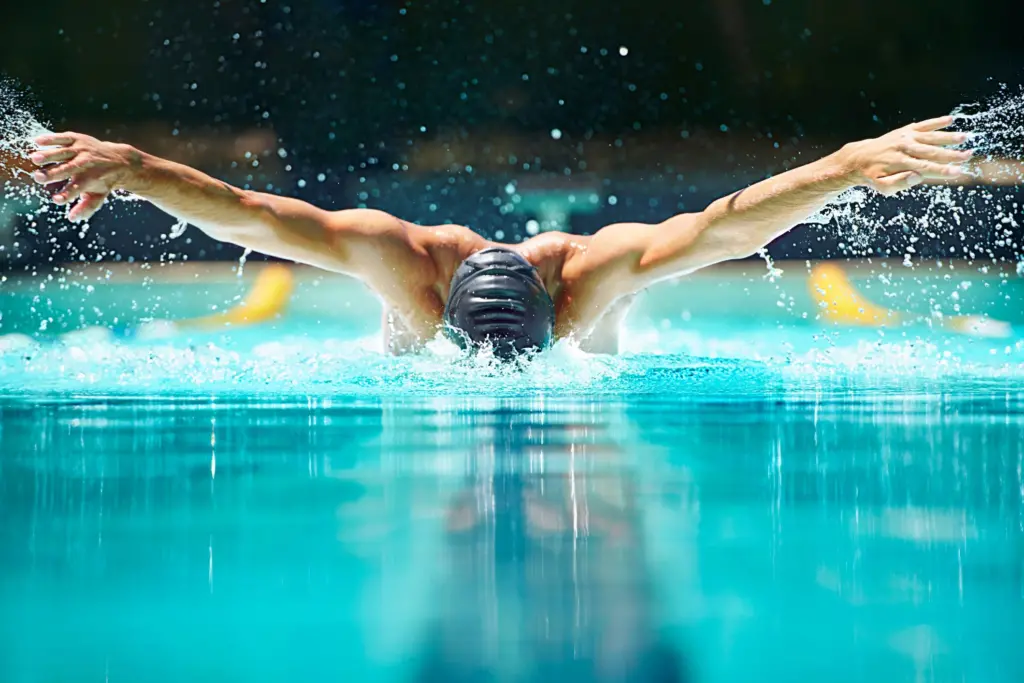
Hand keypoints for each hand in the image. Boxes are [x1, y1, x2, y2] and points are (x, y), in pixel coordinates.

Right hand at [30, 132, 136, 222]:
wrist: (119, 160)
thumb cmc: (104, 181)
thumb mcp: (99, 195)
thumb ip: (86, 207)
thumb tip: (72, 219)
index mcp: (90, 179)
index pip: (77, 189)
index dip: (67, 194)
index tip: (56, 200)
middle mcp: (86, 163)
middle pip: (68, 169)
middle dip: (53, 173)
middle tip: (38, 177)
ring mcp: (82, 150)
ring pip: (64, 152)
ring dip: (49, 155)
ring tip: (35, 159)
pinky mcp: (78, 139)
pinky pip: (64, 138)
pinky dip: (51, 139)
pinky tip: (37, 141)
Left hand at [836, 115, 971, 195]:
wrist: (859, 158)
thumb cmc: (873, 176)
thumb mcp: (881, 187)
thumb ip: (899, 183)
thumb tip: (917, 177)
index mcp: (900, 163)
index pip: (925, 168)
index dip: (942, 171)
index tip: (957, 172)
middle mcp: (904, 148)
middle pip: (932, 152)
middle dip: (951, 155)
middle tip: (968, 156)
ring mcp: (905, 137)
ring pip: (930, 137)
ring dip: (948, 137)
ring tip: (965, 137)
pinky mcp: (905, 131)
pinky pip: (923, 125)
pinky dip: (936, 122)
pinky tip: (950, 119)